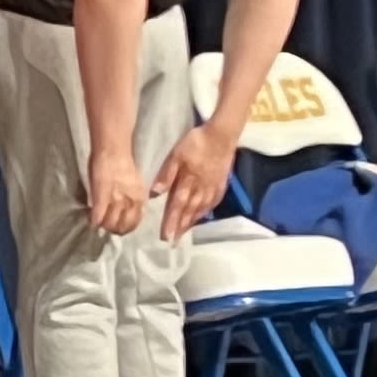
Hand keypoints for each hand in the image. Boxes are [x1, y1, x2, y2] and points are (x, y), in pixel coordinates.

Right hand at [86, 140, 152, 237]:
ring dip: (103, 226)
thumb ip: (131, 198)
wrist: (112, 150)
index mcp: (140, 199)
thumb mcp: (134, 184)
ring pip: (110, 224)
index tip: (118, 226)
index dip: (125, 228)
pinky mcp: (101, 198)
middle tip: (106, 226)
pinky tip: (90, 220)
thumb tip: (125, 209)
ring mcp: (116, 202)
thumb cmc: (122, 162)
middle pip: (122, 227)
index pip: (134, 223)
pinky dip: (93, 220)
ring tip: (98, 222)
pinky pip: (98, 217)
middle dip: (114, 230)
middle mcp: (131, 203)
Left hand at [153, 117, 238, 240]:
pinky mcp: (221, 185)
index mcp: (188, 181)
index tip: (166, 236)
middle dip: (180, 227)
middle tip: (172, 241)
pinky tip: (200, 217)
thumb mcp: (176, 154)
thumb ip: (166, 174)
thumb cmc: (196, 142)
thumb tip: (155, 193)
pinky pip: (212, 203)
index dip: (171, 221)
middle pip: (188, 211)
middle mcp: (201, 189)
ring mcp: (212, 188)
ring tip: (183, 233)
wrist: (222, 135)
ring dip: (191, 222)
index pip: (177, 205)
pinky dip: (205, 212)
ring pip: (200, 209)